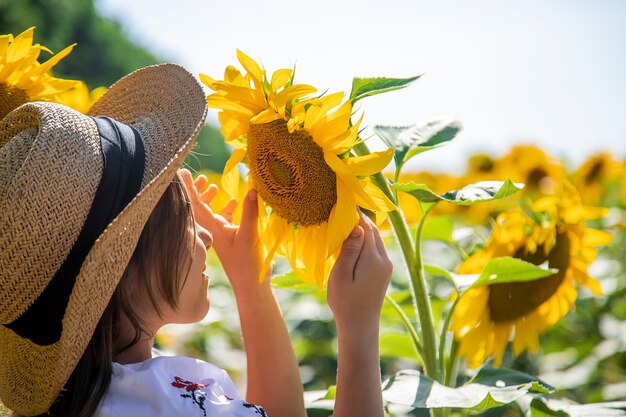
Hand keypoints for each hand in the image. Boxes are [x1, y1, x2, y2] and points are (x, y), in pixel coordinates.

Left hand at [179, 169, 267, 293]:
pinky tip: (236, 201)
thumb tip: (252, 188)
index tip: (180, 172)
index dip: (189, 188)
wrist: (251, 284)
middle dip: (198, 190)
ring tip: (213, 185)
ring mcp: (222, 233)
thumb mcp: (249, 235)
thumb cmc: (248, 262)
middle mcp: (214, 229)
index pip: (197, 204)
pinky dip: (228, 208)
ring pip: (212, 212)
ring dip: (212, 198)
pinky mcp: (232, 237)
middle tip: (197, 175)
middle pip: (200, 206)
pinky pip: (225, 218)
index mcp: (213, 228)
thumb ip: (249, 211)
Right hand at [327, 213, 392, 333]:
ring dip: (362, 229)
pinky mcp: (384, 270)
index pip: (365, 226)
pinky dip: (365, 239)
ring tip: (345, 221)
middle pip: (373, 229)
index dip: (353, 213)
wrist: (360, 326)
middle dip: (358, 219)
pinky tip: (352, 240)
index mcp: (373, 259)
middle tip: (341, 209)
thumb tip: (358, 227)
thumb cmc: (345, 302)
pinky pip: (375, 247)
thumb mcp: (341, 276)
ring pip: (375, 237)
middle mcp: (384, 259)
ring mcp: (386, 265)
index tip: (341, 202)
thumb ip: (349, 250)